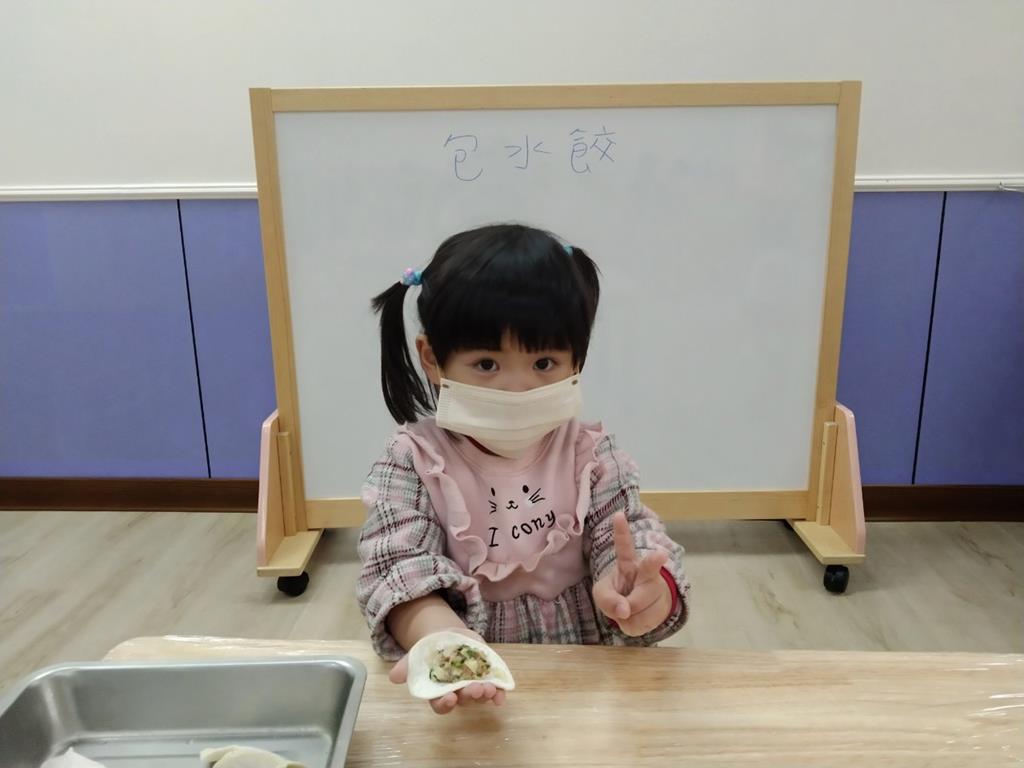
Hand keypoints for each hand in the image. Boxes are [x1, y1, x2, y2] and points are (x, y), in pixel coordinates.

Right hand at [388, 627, 507, 714]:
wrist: (446, 637)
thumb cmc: (429, 651)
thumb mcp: (415, 656)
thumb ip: (406, 666)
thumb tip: (394, 676)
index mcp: (439, 692)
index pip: (441, 705)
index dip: (445, 704)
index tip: (450, 699)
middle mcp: (457, 693)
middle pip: (464, 699)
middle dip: (470, 695)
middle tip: (476, 689)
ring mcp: (473, 685)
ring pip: (481, 695)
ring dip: (487, 693)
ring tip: (490, 688)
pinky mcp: (486, 675)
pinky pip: (495, 688)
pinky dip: (500, 691)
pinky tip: (503, 691)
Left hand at [592, 511, 671, 636]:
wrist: (641, 612)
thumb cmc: (618, 595)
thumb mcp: (602, 595)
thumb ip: (607, 600)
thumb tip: (624, 610)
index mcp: (626, 564)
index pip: (624, 546)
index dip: (622, 531)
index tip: (619, 515)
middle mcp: (645, 573)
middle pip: (649, 567)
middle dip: (654, 561)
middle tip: (661, 554)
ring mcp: (655, 590)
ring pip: (638, 605)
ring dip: (628, 613)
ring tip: (629, 609)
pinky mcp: (660, 608)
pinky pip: (641, 622)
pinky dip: (633, 625)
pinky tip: (637, 617)